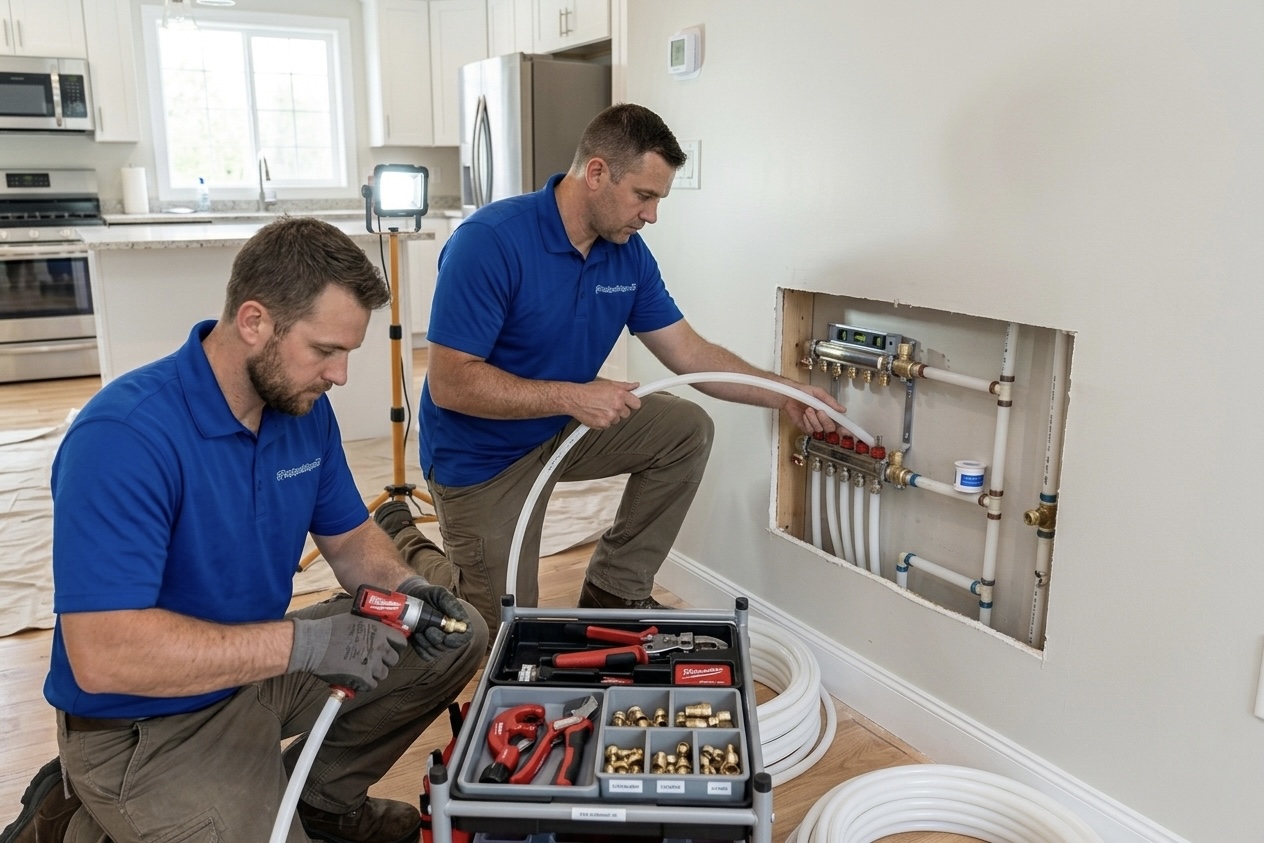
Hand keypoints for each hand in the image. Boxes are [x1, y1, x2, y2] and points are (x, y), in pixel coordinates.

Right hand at [288, 613, 405, 691]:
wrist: (313, 644)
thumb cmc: (330, 630)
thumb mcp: (355, 619)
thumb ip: (370, 626)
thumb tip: (378, 631)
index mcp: (379, 630)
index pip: (400, 641)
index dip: (396, 647)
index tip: (390, 649)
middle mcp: (378, 646)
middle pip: (393, 659)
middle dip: (384, 661)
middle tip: (372, 661)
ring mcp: (371, 662)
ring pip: (383, 674)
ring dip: (373, 673)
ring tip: (360, 670)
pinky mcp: (362, 677)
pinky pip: (371, 685)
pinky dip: (364, 684)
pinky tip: (355, 678)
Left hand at [398, 576, 474, 660]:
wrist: (410, 599)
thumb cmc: (427, 595)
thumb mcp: (439, 593)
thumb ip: (450, 602)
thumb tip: (459, 617)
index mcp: (459, 622)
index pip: (466, 636)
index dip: (458, 640)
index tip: (447, 638)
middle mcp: (451, 635)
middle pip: (450, 647)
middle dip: (437, 640)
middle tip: (428, 629)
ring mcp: (439, 644)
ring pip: (436, 652)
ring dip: (426, 642)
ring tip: (419, 628)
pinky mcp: (427, 649)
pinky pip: (425, 655)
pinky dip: (419, 647)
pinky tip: (416, 635)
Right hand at [569, 380, 640, 428]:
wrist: (575, 399)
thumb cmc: (589, 391)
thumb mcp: (608, 384)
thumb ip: (625, 386)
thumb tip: (635, 385)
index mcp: (620, 395)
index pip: (636, 403)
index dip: (633, 403)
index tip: (632, 403)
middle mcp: (616, 406)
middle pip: (627, 413)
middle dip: (620, 409)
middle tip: (610, 404)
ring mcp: (610, 417)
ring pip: (617, 419)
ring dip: (611, 415)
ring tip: (601, 408)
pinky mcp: (603, 424)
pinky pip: (608, 425)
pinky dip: (603, 421)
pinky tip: (597, 414)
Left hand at [782, 384, 845, 434]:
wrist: (789, 395)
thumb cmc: (805, 392)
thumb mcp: (819, 393)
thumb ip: (830, 401)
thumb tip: (843, 410)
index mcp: (831, 413)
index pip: (841, 424)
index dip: (844, 429)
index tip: (844, 430)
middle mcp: (824, 421)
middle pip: (831, 429)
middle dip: (826, 421)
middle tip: (820, 411)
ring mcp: (815, 426)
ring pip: (820, 430)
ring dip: (814, 420)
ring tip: (808, 409)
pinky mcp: (806, 429)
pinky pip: (810, 431)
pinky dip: (807, 422)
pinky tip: (804, 415)